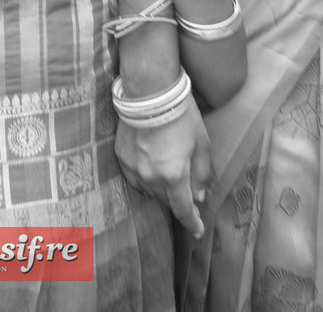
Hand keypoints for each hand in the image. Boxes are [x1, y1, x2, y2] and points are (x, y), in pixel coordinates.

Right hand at [115, 96, 211, 238]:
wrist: (150, 91)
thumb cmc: (181, 114)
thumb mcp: (201, 143)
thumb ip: (201, 173)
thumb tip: (198, 196)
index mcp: (173, 175)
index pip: (183, 209)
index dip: (192, 222)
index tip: (198, 231)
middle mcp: (150, 177)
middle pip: (165, 200)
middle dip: (178, 198)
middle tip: (187, 190)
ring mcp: (133, 169)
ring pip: (149, 191)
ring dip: (161, 188)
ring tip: (169, 171)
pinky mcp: (121, 158)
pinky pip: (135, 178)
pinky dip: (146, 178)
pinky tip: (152, 166)